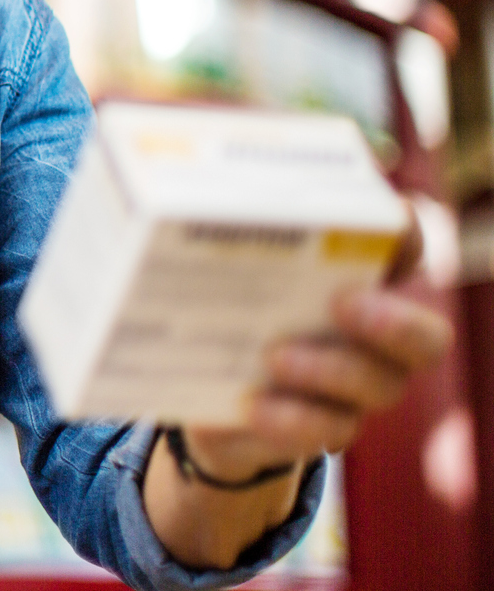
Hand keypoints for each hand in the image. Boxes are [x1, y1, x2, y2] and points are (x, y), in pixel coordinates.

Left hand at [182, 217, 452, 479]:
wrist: (206, 399)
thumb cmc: (224, 312)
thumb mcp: (221, 268)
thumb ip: (221, 227)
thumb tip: (165, 160)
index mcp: (357, 281)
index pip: (405, 251)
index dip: (407, 237)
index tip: (389, 222)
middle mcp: (374, 338)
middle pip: (424, 337)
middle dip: (394, 321)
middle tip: (344, 303)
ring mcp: (356, 390)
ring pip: (377, 386)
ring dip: (330, 369)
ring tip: (275, 355)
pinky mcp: (321, 429)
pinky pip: (326, 431)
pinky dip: (291, 418)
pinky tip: (253, 405)